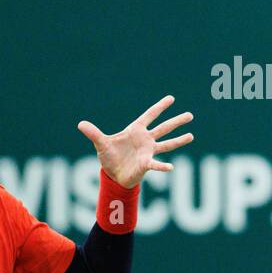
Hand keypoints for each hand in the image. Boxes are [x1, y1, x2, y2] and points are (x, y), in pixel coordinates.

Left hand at [77, 95, 194, 188]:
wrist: (113, 174)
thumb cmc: (110, 157)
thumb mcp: (101, 144)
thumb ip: (93, 133)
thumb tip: (80, 124)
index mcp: (135, 131)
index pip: (149, 115)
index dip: (159, 107)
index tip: (171, 98)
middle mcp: (145, 140)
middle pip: (164, 128)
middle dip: (176, 121)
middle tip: (190, 115)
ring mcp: (148, 151)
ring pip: (167, 144)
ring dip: (178, 140)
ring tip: (191, 135)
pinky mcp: (146, 164)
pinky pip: (156, 164)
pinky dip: (162, 166)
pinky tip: (171, 167)